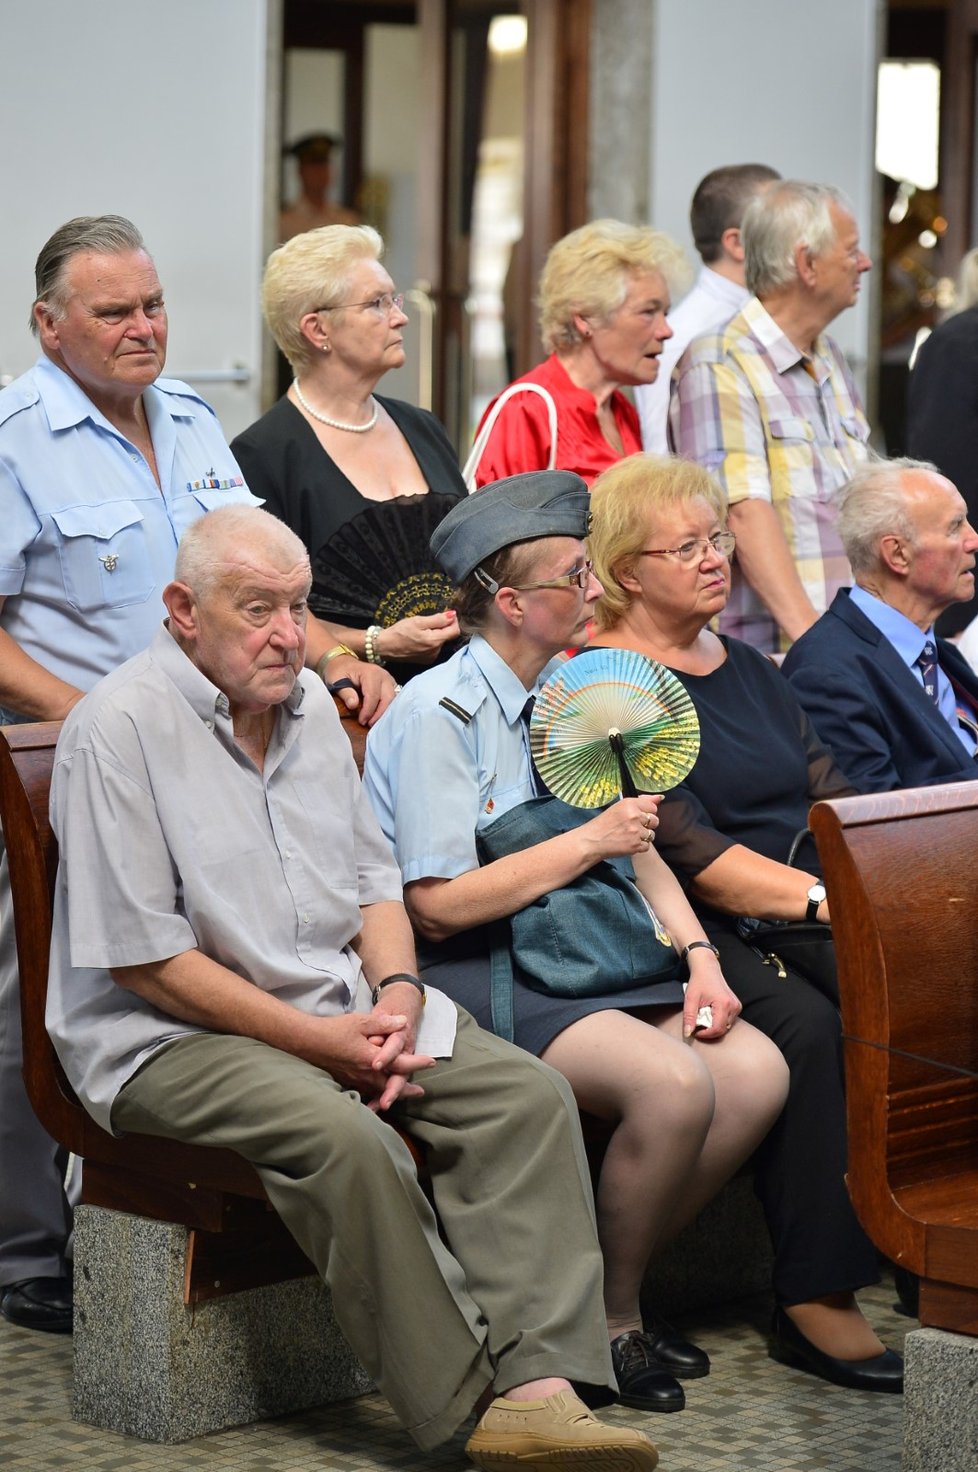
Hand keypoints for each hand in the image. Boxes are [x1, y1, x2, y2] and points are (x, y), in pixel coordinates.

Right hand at [303, 1011, 434, 1105]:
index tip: (432, 1061)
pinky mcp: (346, 1081)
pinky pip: (364, 1092)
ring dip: (392, 1093)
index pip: (401, 1064)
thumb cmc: (335, 1030)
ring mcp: (355, 1080)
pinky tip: (376, 1096)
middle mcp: (366, 1074)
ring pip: (378, 1091)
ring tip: (401, 1096)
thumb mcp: (361, 1021)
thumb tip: (403, 1023)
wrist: (308, 1041)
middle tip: (420, 1092)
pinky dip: (375, 1095)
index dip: (417, 1063)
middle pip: (392, 1085)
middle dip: (407, 1089)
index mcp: (373, 1058)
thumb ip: (384, 1023)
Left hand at [328, 656, 397, 725]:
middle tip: (369, 724)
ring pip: (393, 700)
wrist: (343, 663)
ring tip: (372, 722)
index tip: (362, 721)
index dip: (368, 711)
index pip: (373, 696)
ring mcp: (388, 680)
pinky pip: (392, 699)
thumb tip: (353, 705)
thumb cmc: (339, 671)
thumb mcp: (336, 680)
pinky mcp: (390, 685)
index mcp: (371, 673)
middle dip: (379, 714)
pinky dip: (386, 709)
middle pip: (388, 698)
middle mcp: (383, 675)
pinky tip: (378, 716)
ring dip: (384, 712)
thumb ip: (345, 692)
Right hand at [375, 611, 457, 664]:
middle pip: (448, 636)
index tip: (446, 614)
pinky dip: (430, 641)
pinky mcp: (426, 660)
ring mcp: (431, 657)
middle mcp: (435, 651)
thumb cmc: (399, 632)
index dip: (453, 621)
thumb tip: (453, 615)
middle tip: (428, 621)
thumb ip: (437, 619)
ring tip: (421, 630)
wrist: (385, 647)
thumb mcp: (418, 621)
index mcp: (435, 641)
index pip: (455, 631)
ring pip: (441, 642)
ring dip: (435, 634)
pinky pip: (434, 648)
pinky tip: (419, 639)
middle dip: (442, 627)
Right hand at [578, 795, 661, 861]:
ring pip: (652, 834)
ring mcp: (635, 831)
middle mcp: (634, 816)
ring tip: (629, 836)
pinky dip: (639, 847)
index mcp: (630, 804)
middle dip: (646, 825)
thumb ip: (641, 801)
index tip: (637, 816)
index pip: (653, 807)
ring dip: (643, 837)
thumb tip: (660, 798)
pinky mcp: (635, 845)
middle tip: (632, 827)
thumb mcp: (620, 807)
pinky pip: (647, 846)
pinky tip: (628, 843)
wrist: (592, 841)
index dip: (646, 813)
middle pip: (655, 821)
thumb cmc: (604, 823)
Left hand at [682, 955, 741, 1040]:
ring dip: (714, 1026)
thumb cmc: (699, 981)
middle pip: (723, 1029)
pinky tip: (710, 1013)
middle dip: (709, 1030)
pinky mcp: (736, 1006)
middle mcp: (733, 1006)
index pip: (717, 1028)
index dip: (706, 1034)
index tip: (696, 1032)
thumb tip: (688, 1033)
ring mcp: (737, 1006)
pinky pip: (728, 1021)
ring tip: (704, 1015)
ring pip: (726, 1026)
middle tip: (698, 1022)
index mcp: (724, 1004)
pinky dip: (718, 1021)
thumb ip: (689, 1017)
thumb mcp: (690, 999)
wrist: (707, 969)